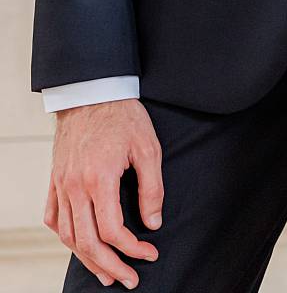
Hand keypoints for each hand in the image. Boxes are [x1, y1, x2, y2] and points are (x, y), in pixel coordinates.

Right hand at [44, 99, 162, 288]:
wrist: (91, 91)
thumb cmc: (122, 116)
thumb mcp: (148, 147)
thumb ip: (152, 188)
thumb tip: (152, 223)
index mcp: (99, 178)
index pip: (113, 230)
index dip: (132, 249)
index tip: (149, 253)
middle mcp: (75, 187)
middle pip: (88, 242)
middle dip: (111, 266)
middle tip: (130, 279)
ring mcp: (61, 185)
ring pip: (68, 236)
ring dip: (88, 259)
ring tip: (107, 272)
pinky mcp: (55, 180)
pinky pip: (54, 219)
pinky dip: (66, 237)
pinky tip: (80, 245)